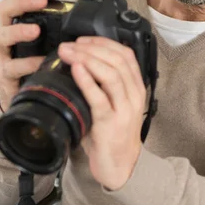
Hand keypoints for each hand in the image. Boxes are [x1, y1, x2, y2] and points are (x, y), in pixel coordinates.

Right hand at [0, 0, 60, 110]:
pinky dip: (26, 63)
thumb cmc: (44, 67)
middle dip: (22, 2)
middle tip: (41, 2)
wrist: (33, 100)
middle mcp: (9, 37)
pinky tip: (40, 62)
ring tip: (35, 31)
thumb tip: (90, 19)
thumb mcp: (53, 46)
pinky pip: (11, 67)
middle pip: (4, 10)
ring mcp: (5, 55)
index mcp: (21, 24)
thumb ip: (63, 32)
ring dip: (17, 31)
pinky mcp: (7, 77)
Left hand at [58, 36, 146, 189]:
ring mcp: (124, 110)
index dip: (104, 42)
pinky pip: (99, 98)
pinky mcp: (111, 124)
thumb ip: (104, 84)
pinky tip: (76, 70)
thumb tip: (78, 62)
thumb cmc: (113, 133)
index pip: (126, 54)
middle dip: (91, 48)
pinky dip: (87, 81)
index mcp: (136, 88)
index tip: (83, 39)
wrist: (121, 165)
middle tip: (69, 45)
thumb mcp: (114, 103)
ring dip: (87, 59)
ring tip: (68, 53)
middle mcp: (134, 96)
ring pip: (111, 75)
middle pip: (117, 61)